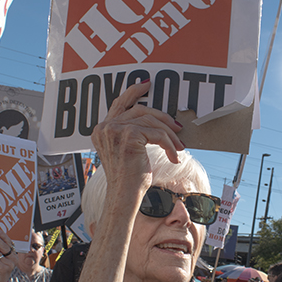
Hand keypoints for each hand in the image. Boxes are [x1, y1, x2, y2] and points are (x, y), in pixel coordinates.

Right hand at [91, 81, 184, 196]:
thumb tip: (157, 122)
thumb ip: (133, 133)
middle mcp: (105, 128)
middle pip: (140, 110)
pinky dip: (169, 143)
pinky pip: (156, 133)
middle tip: (177, 127)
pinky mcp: (128, 136)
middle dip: (162, 118)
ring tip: (179, 146)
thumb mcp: (129, 152)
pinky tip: (174, 155)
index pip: (118, 104)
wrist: (125, 196)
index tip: (147, 85)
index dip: (133, 92)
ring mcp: (114, 131)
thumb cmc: (129, 180)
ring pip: (150, 121)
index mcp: (102, 130)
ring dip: (169, 133)